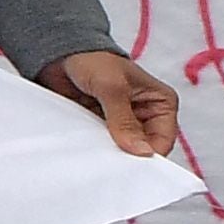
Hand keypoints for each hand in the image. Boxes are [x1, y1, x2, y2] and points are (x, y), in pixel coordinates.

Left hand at [38, 44, 180, 160]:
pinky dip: (97, 151)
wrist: (59, 53)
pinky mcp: (103, 127)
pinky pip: (103, 146)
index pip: (164, 139)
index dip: (150, 155)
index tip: (131, 169)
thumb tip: (141, 151)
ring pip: (123, 150)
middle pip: (144, 148)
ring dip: (111, 155)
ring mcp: (124, 123)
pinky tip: (87, 157)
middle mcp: (146, 116)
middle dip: (130, 158)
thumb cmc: (93, 60)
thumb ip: (124, 119)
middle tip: (113, 170)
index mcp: (161, 103)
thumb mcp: (111, 87)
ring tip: (98, 164)